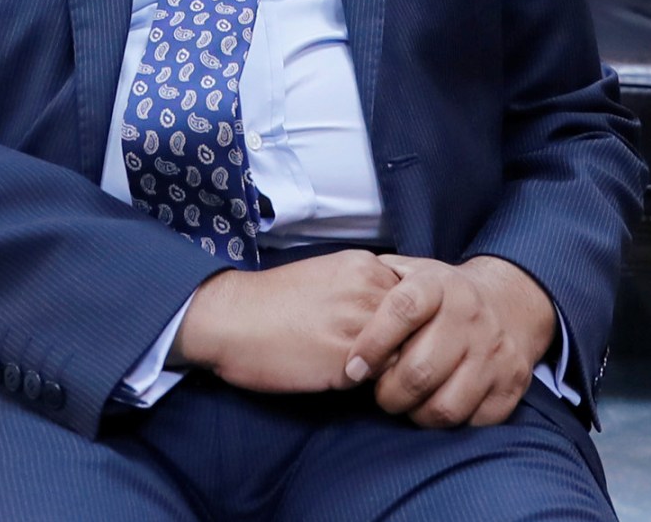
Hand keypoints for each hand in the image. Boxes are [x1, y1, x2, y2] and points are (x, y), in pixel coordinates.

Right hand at [173, 250, 405, 393]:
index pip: (417, 299)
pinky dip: (375, 385)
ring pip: (407, 353)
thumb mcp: (328, 275)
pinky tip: (351, 382)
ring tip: (371, 373)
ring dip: (395, 367)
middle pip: (420, 325)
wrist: (230, 318)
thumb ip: (365, 289)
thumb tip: (395, 319)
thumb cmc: (273, 301)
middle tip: (389, 360)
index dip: (409, 322)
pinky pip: (382, 379)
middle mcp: (369, 290)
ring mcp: (361, 325)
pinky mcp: (348, 362)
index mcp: (365, 265)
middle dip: (409, 344)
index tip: (396, 335)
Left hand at [341, 255, 555, 428]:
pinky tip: (435, 406)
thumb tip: (334, 303)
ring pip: (445, 406)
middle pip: (419, 371)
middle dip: (388, 394)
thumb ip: (375, 284)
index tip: (353, 368)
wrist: (510, 300)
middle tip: (379, 394)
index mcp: (439, 284)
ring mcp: (494, 353)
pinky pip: (472, 422)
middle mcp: (470, 316)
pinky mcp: (511, 385)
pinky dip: (448, 423)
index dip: (372, 343)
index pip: (402, 311)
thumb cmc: (441, 295)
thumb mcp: (411, 272)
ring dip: (415, 414)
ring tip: (406, 404)